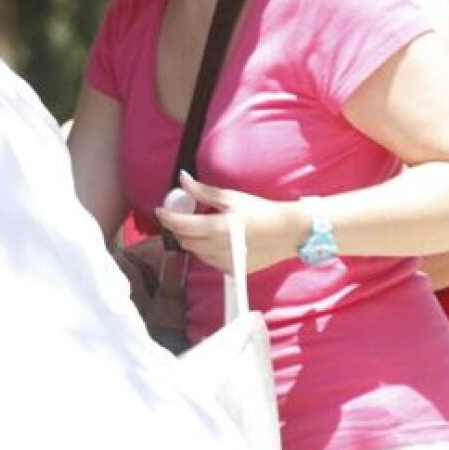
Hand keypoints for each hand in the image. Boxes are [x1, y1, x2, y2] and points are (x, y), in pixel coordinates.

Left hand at [153, 171, 305, 274]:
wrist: (288, 232)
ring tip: (200, 228)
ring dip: (192, 240)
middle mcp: (218, 248)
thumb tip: (182, 179)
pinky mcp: (232, 270)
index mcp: (217, 227)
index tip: (160, 210)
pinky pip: (209, 261)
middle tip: (181, 217)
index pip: (180, 225)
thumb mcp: (230, 197)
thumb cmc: (260, 211)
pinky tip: (215, 241)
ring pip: (195, 253)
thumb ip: (202, 191)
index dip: (166, 217)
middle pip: (185, 240)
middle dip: (178, 229)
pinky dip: (206, 251)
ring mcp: (225, 262)